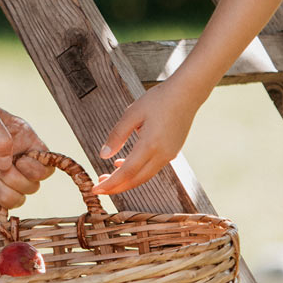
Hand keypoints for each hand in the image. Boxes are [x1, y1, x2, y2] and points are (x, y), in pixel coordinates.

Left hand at [0, 93, 52, 210]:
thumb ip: (1, 138)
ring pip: (13, 200)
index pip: (45, 163)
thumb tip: (8, 165)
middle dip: (19, 183)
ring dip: (4, 194)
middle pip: (32, 186)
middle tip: (0, 170)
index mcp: (19, 138)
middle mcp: (9, 158)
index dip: (38, 168)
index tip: (21, 160)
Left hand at [91, 80, 201, 196]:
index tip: (95, 189)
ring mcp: (170, 155)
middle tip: (98, 187)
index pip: (126, 172)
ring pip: (145, 175)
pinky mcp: (173, 151)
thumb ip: (117, 135)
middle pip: (136, 180)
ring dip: (126, 179)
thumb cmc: (158, 100)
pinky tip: (123, 164)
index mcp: (150, 145)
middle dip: (116, 187)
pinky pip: (152, 167)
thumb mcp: (132, 113)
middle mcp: (162, 155)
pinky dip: (137, 170)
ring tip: (108, 176)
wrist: (187, 93)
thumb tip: (104, 155)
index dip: (110, 183)